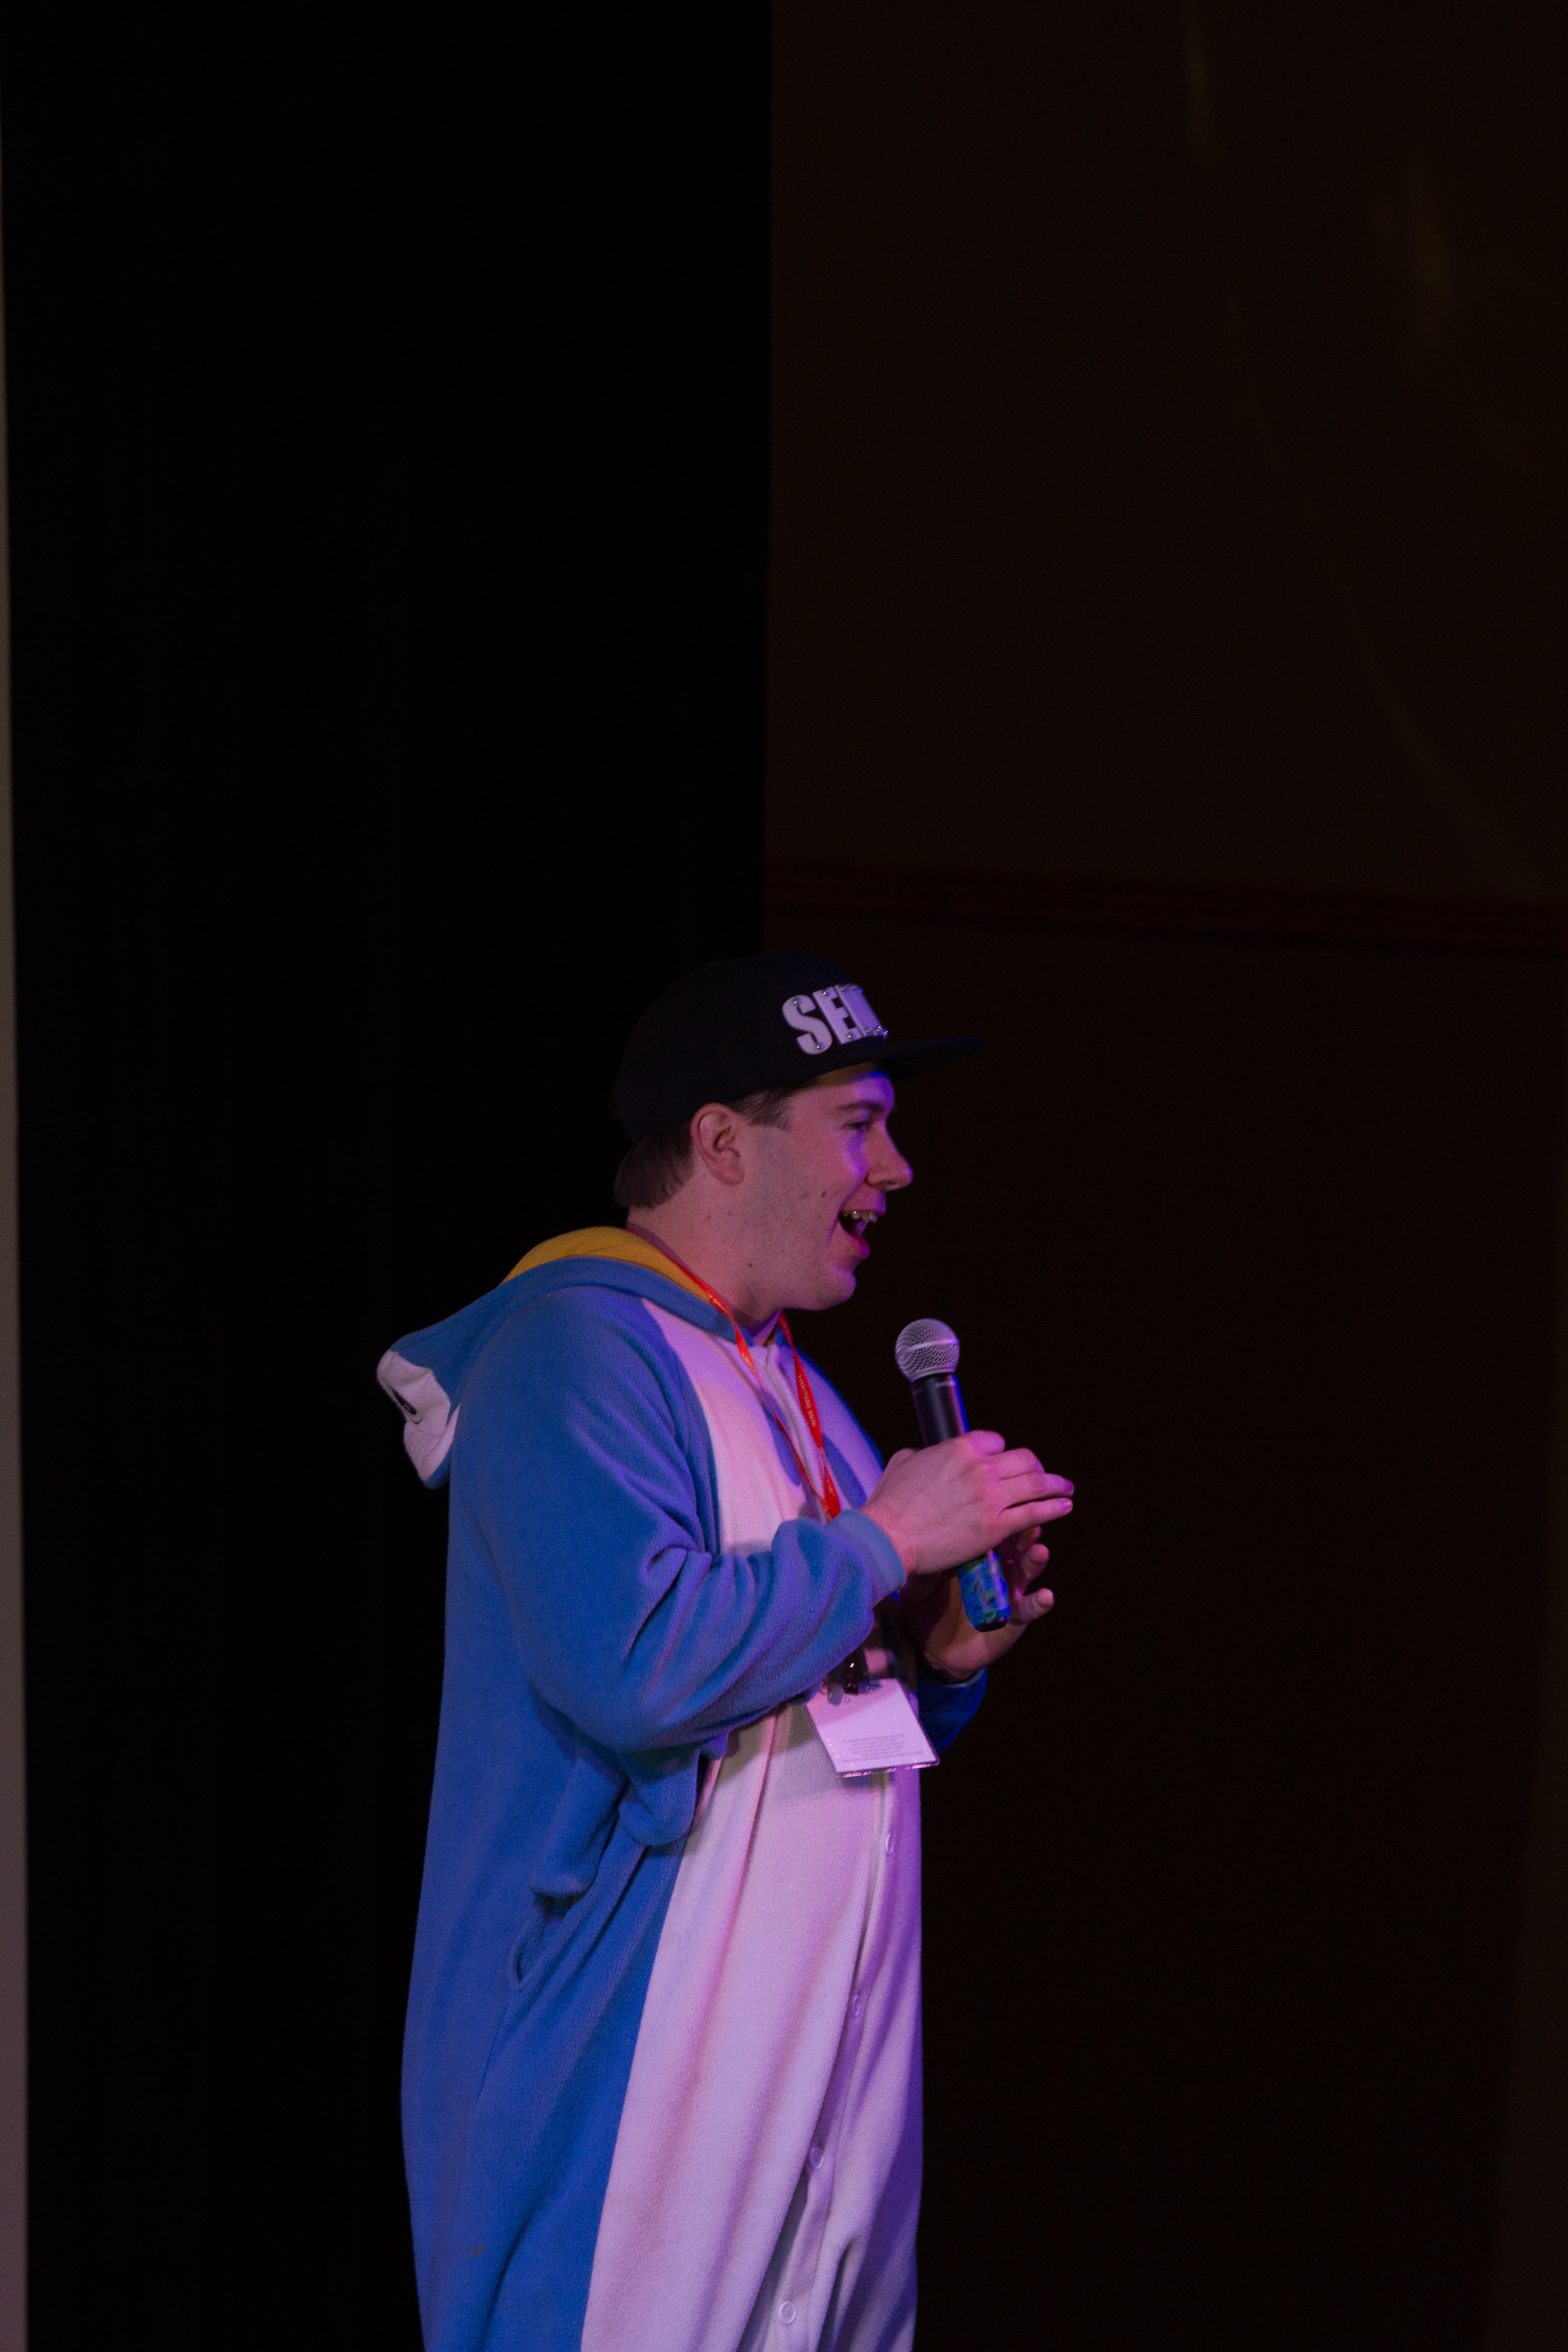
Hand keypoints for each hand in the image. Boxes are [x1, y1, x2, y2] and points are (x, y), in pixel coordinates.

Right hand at [861, 1432, 1069, 1577]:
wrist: (889, 1537)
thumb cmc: (890, 1503)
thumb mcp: (903, 1462)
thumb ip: (924, 1454)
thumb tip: (929, 1455)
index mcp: (960, 1448)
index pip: (996, 1441)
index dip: (1000, 1452)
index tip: (1003, 1461)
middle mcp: (981, 1468)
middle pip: (1023, 1459)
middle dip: (1036, 1466)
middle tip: (1042, 1474)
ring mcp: (991, 1498)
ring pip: (1036, 1484)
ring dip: (1055, 1484)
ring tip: (1065, 1488)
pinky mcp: (996, 1527)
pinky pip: (1034, 1513)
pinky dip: (1054, 1508)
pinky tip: (1064, 1506)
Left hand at [899, 1520, 1061, 1679]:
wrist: (933, 1647)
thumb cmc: (927, 1607)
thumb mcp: (919, 1585)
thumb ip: (924, 1565)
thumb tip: (918, 1541)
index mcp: (974, 1552)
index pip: (988, 1528)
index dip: (995, 1515)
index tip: (1001, 1501)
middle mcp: (996, 1567)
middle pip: (1014, 1543)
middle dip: (1023, 1531)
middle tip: (1030, 1520)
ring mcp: (1008, 1591)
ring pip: (1026, 1571)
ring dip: (1035, 1560)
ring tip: (1040, 1551)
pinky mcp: (1014, 1619)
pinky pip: (1029, 1609)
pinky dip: (1040, 1602)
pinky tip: (1046, 1596)